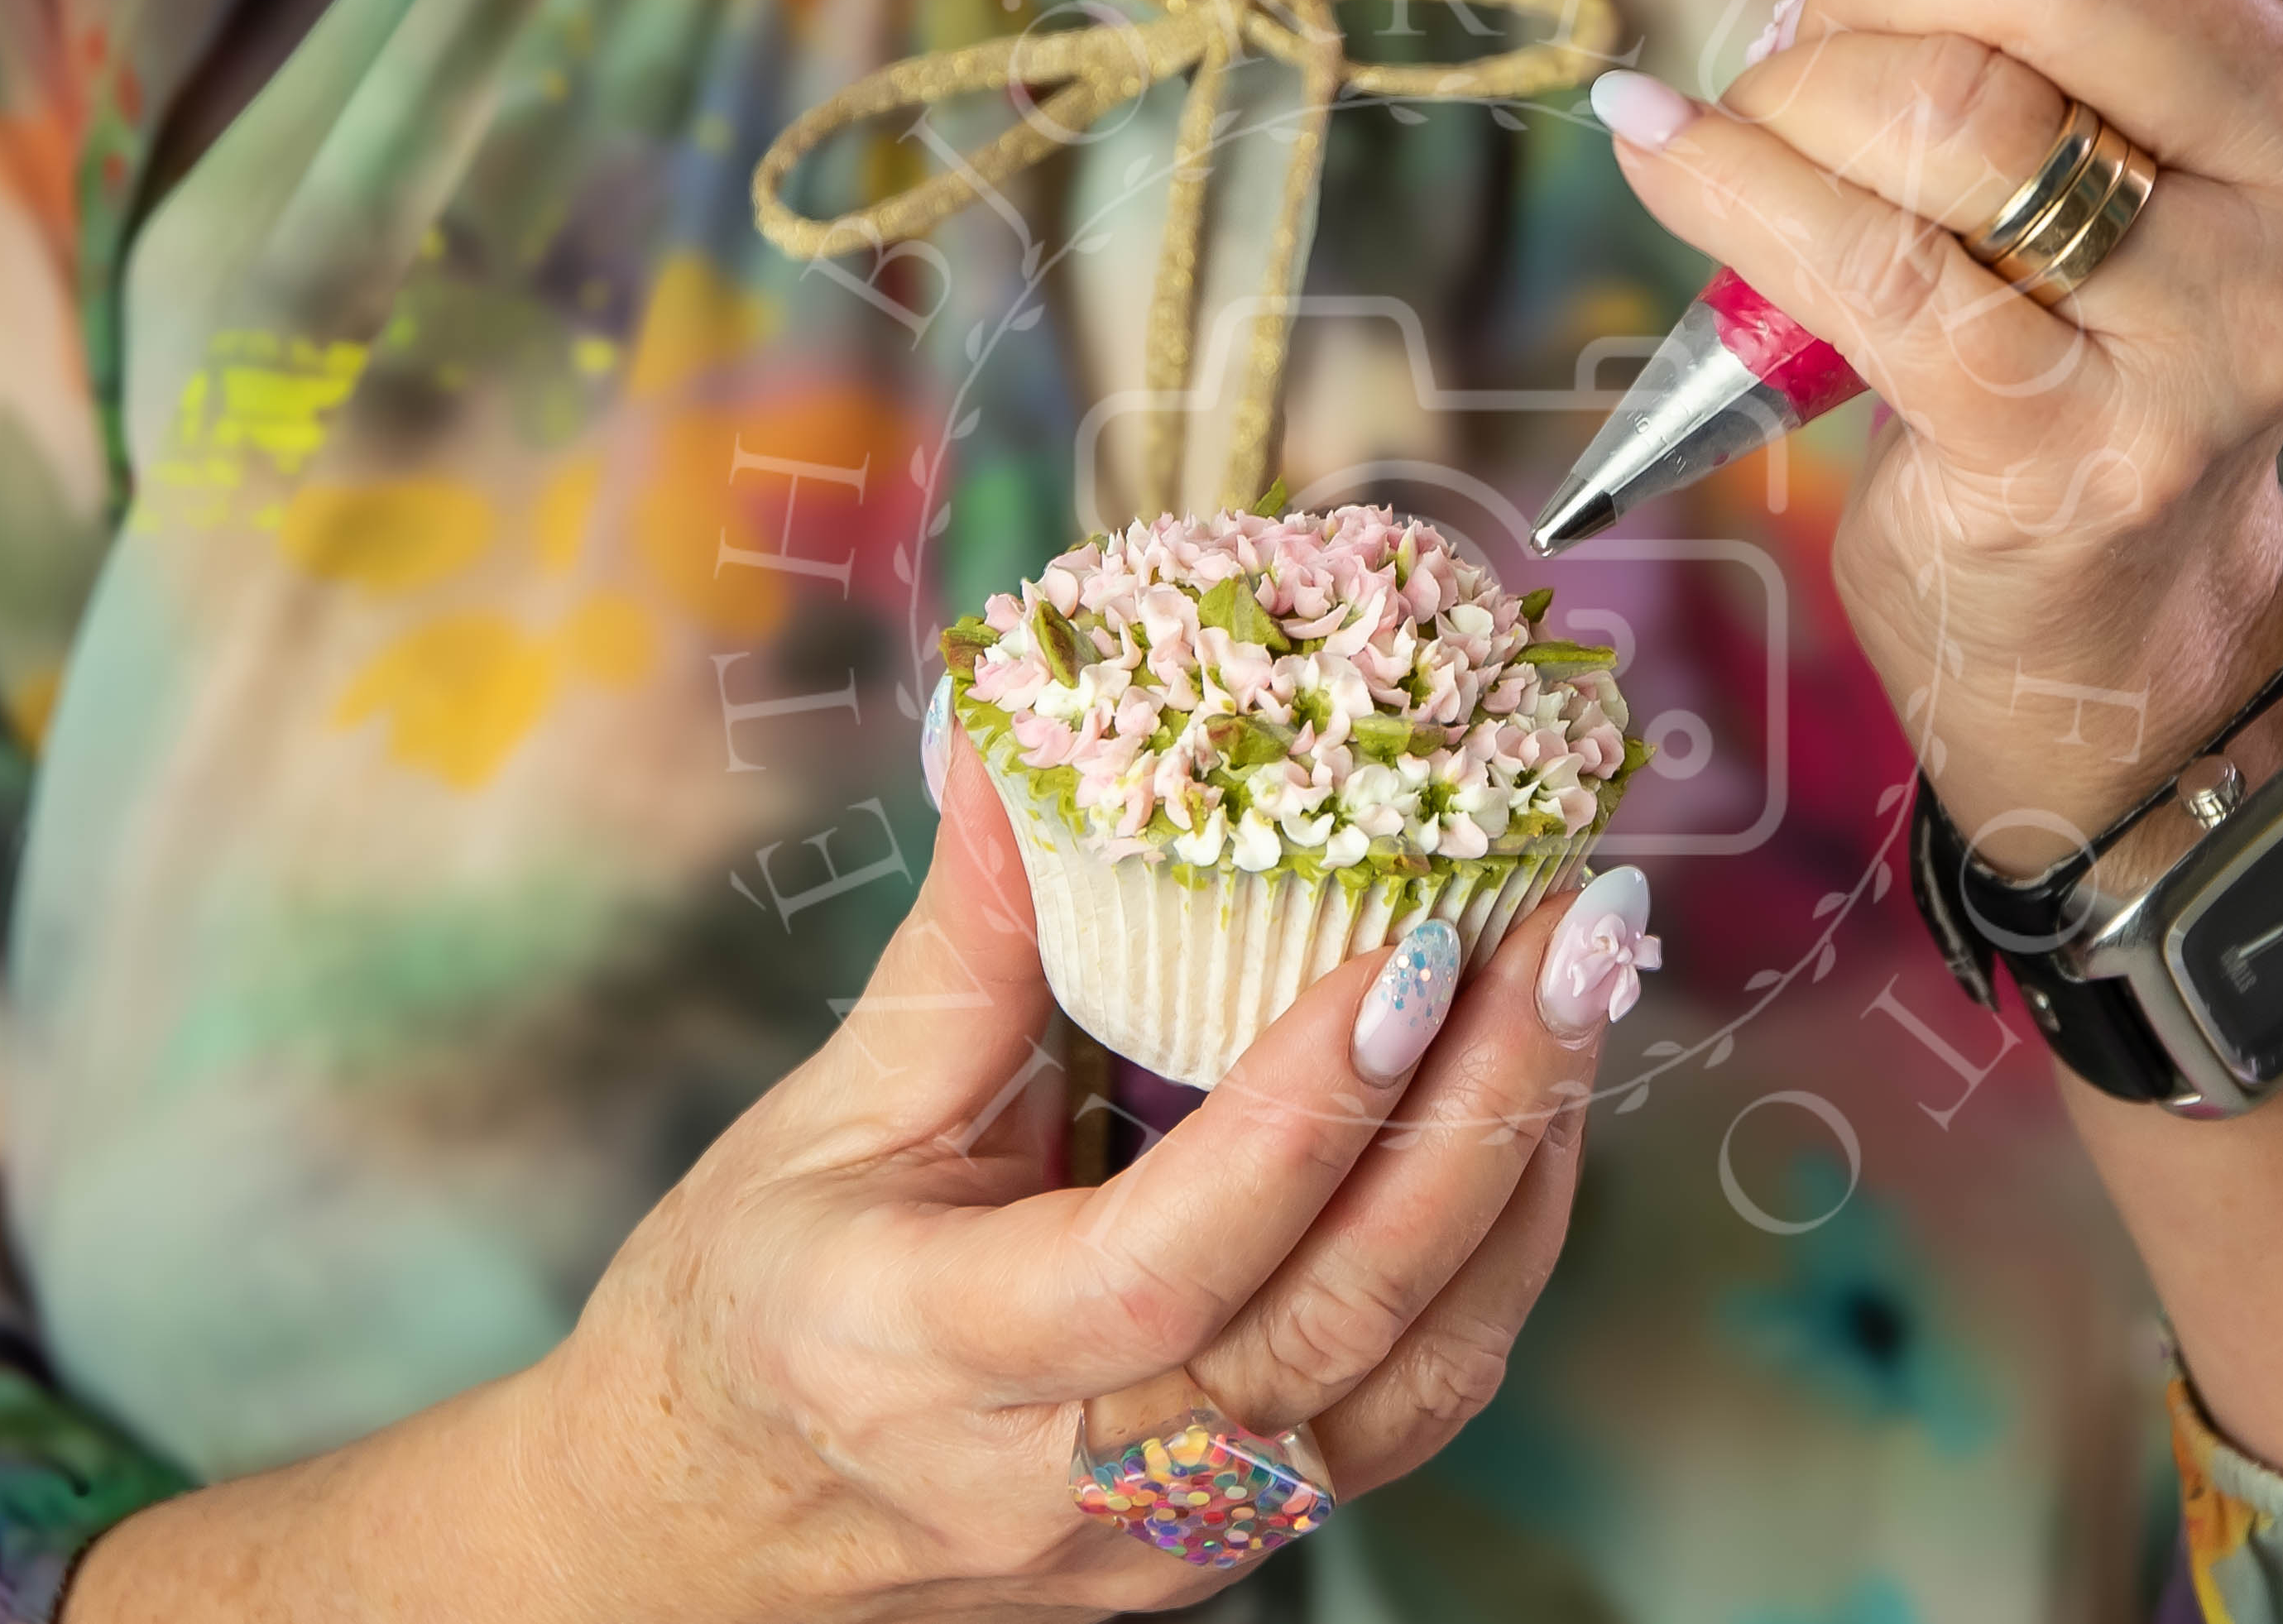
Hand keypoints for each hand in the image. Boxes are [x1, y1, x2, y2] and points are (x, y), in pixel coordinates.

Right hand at [69, 735, 1619, 1621]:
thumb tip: (1021, 739)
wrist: (700, 1536)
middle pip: (1328, 1329)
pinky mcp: (1227, 1546)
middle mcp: (1063, 1478)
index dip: (1299, 1122)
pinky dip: (1489, 1266)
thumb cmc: (747, 1312)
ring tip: (1582, 997)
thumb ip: (966, 946)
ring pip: (1405, 1386)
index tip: (1412, 954)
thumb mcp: (828, 1116)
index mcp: (924, 1354)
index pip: (1158, 1267)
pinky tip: (1527, 1125)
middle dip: (1479, 1122)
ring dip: (1519, 1183)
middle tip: (1573, 937)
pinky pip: (1404, 1414)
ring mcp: (1161, 1541)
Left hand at [1593, 0, 2282, 861]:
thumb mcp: (2190, 39)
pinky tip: (1663, 148)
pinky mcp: (2080, 447)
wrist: (2101, 578)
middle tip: (1832, 19)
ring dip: (1799, 83)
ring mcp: (2232, 328)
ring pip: (1947, 101)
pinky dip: (1720, 180)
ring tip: (1777, 115)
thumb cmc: (2115, 268)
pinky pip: (1856, 256)